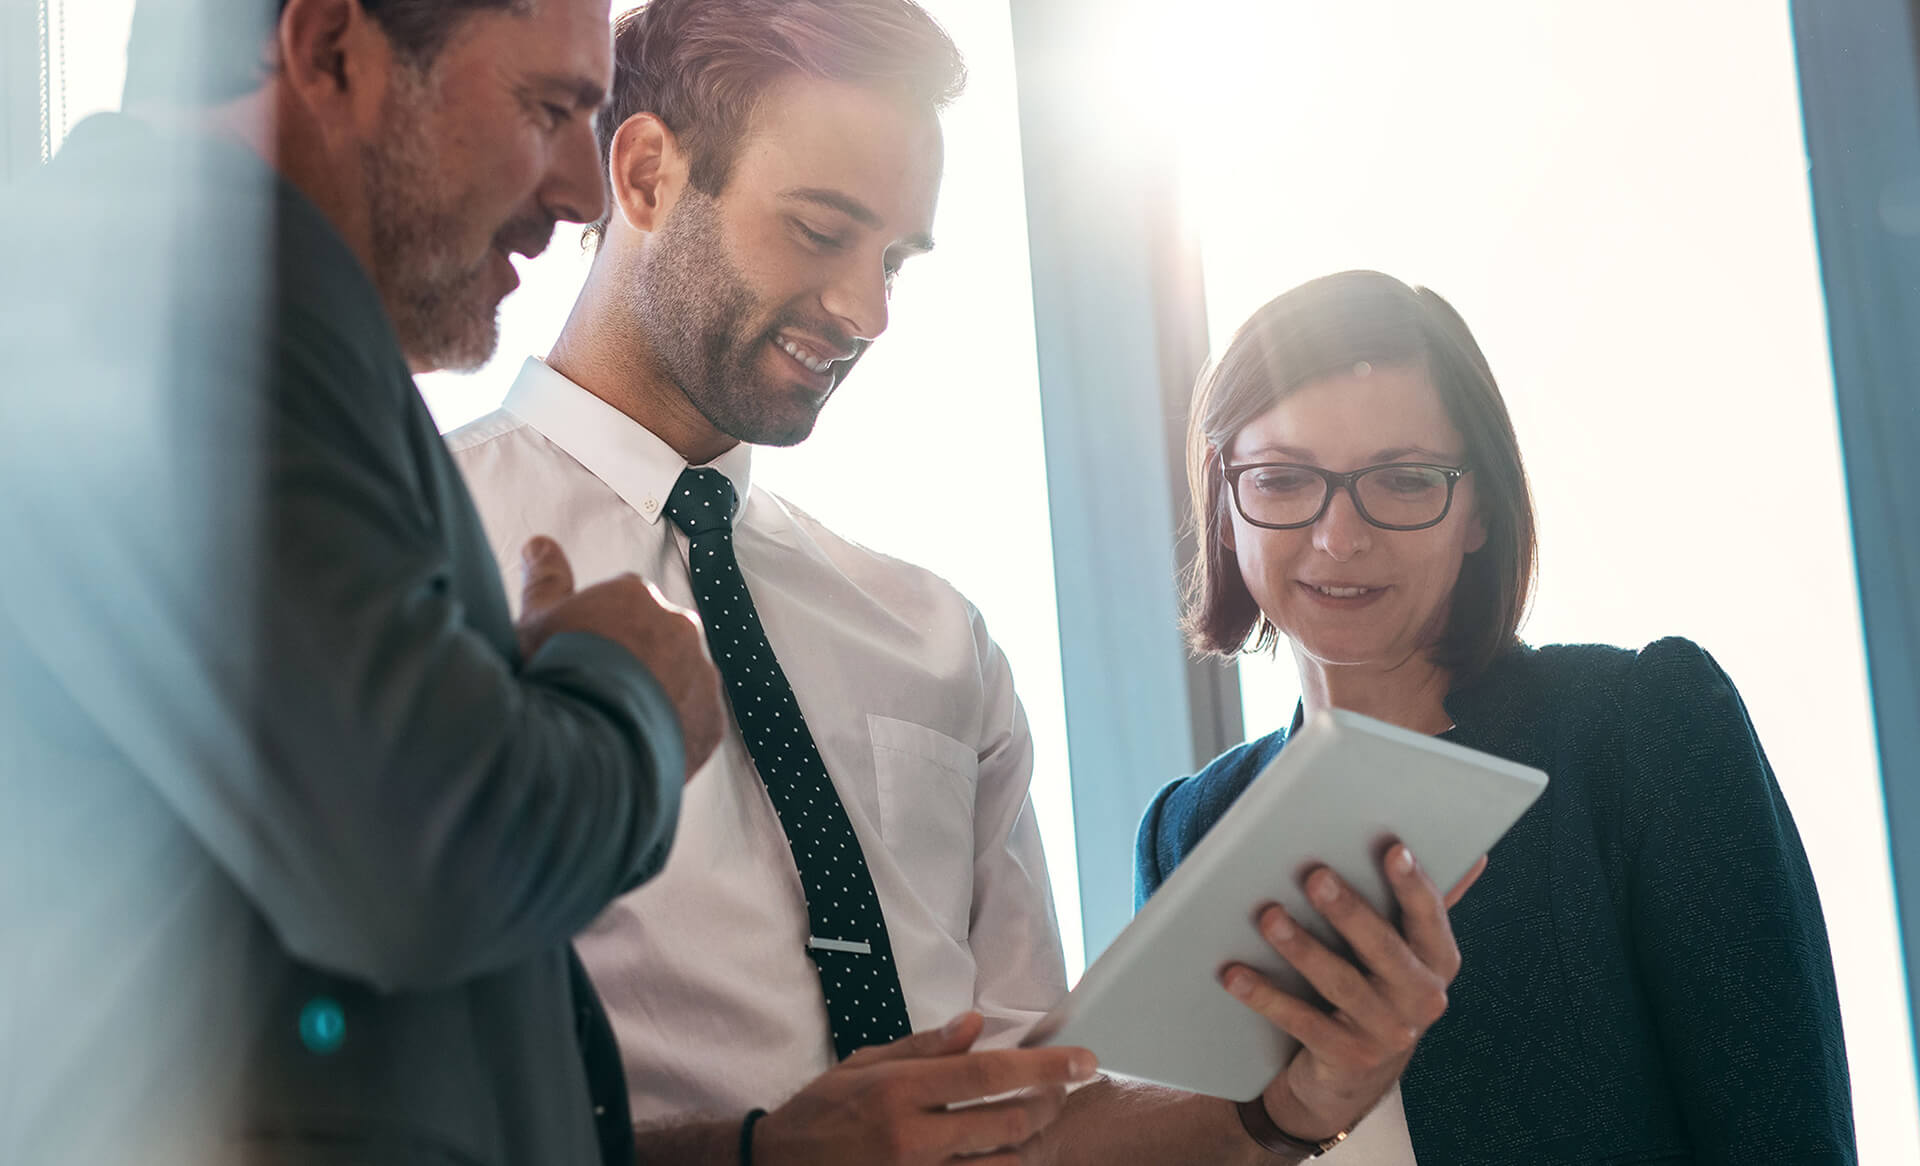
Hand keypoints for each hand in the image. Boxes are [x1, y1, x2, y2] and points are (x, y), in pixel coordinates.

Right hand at [515, 536, 722, 781]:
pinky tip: (640, 746)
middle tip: (598, 694)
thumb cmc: (555, 674)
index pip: (623, 607)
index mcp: (637, 596)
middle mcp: (680, 627)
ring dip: (657, 695)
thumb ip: (545, 580)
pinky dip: (674, 732)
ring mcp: (701, 673)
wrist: (585, 743)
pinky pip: (695, 722)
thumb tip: (540, 543)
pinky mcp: (712, 720)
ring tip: (617, 725)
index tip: (580, 660)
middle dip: (633, 661)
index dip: (598, 635)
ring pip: (680, 680)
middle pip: (656, 641)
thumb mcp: (536, 622)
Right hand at [754, 1012, 1096, 1164]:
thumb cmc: (823, 1111)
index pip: (988, 1075)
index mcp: (900, 1090)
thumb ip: (925, 1047)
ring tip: (1031, 1124)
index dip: (1044, 1068)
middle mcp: (912, 1137)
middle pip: (1006, 1124)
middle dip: (1046, 1106)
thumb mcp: (865, 1064)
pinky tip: (1003, 1154)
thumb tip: (976, 1025)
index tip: (1084, 1061)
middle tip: (1061, 1092)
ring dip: (1025, 1144)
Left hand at [1222, 846, 1485, 1143]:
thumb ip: (1427, 904)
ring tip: (1268, 916)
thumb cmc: (1379, 988)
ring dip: (1302, 947)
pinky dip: (1265, 996)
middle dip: (1348, 910)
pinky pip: (1301, 1021)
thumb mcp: (1408, 952)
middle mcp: (1422, 999)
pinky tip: (1233, 973)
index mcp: (1439, 962)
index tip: (1393, 849)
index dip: (1413, 884)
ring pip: (1339, 983)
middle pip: (1383, 948)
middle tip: (1314, 875)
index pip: (1429, 917)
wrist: (1354, 1076)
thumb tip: (1476, 853)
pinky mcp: (1346, 1057)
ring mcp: (1386, 1033)